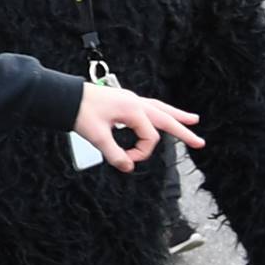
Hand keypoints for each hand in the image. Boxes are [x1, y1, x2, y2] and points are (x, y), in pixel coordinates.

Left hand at [71, 85, 202, 171]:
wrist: (65, 96)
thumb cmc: (79, 112)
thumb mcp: (97, 137)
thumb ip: (114, 154)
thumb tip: (127, 167)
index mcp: (133, 110)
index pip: (150, 137)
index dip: (141, 152)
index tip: (126, 160)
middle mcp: (136, 102)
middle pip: (166, 118)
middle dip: (183, 130)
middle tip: (199, 142)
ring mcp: (131, 99)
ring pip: (160, 108)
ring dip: (176, 116)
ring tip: (193, 120)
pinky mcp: (124, 100)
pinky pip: (150, 105)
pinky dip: (160, 111)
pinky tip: (163, 114)